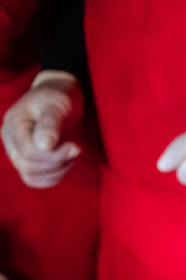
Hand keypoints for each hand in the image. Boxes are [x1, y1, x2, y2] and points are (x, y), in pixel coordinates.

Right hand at [1, 71, 82, 187]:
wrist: (62, 96)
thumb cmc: (59, 96)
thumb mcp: (58, 104)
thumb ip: (50, 123)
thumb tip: (44, 145)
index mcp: (14, 123)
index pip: (28, 152)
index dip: (54, 155)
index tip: (75, 146)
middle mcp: (11, 140)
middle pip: (28, 166)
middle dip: (57, 163)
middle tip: (76, 149)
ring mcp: (18, 151)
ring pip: (31, 176)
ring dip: (58, 171)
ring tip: (72, 154)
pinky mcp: (29, 160)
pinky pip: (36, 180)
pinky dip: (55, 177)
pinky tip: (67, 162)